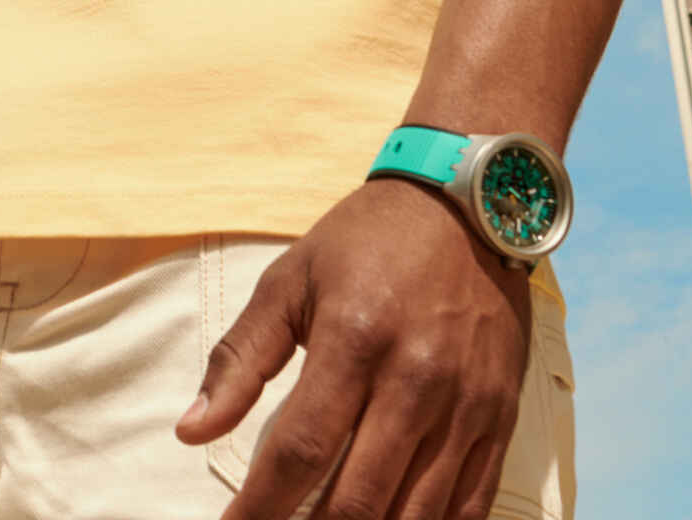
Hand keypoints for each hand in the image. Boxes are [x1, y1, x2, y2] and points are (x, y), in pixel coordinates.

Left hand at [174, 178, 532, 519]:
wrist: (467, 204)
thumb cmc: (367, 240)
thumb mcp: (291, 280)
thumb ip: (240, 357)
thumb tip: (190, 431)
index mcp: (354, 339)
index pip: (300, 451)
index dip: (261, 509)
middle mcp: (415, 380)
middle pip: (359, 501)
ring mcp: (466, 404)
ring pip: (415, 518)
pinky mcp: (501, 417)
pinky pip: (470, 507)